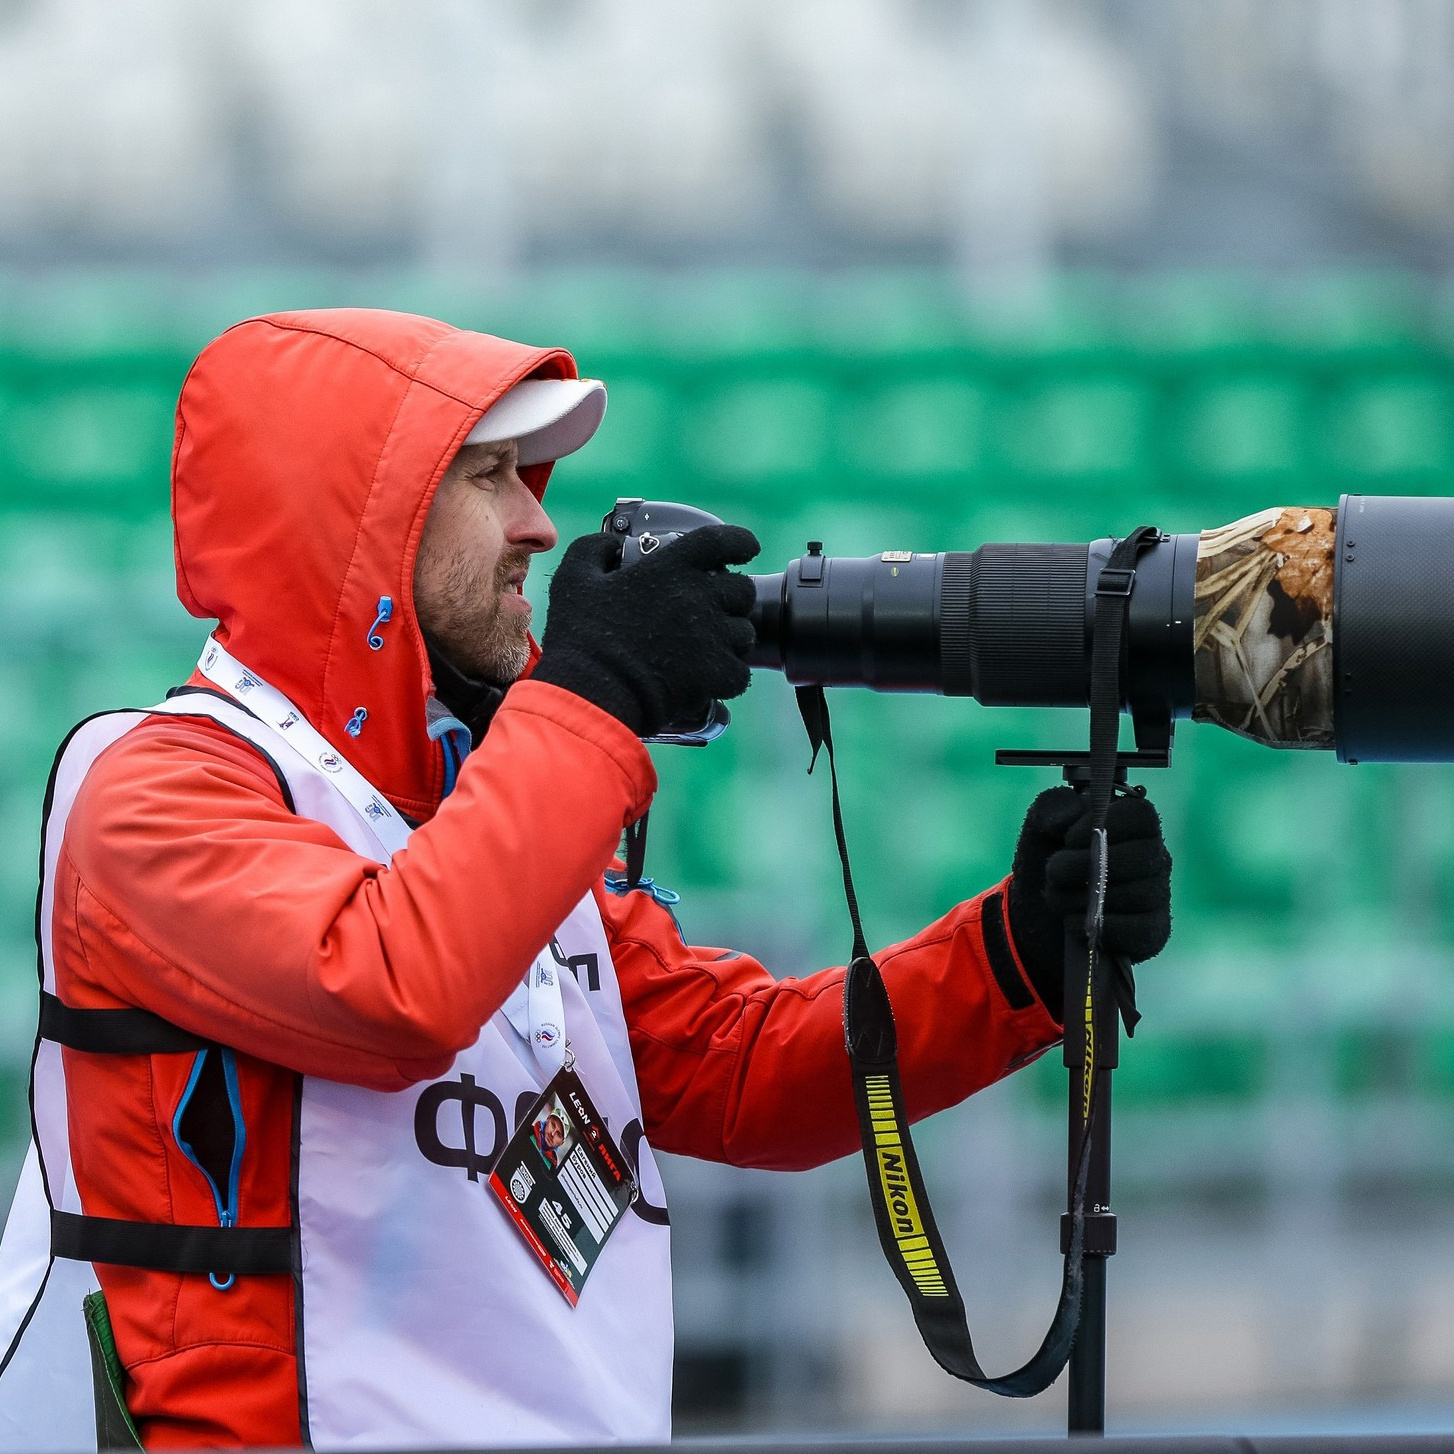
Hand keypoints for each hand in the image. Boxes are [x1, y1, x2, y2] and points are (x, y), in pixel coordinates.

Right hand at [532, 524, 760, 736]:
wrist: (592, 693)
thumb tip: (612, 546)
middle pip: (742, 589)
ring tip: (709, 647)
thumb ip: (595, 549)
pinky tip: (710, 677)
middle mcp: (699, 597)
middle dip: (733, 598)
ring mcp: (712, 637)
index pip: (721, 541)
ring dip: (732, 638)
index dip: (740, 541)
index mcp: (671, 568)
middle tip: (713, 610)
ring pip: (745, 632)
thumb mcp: (574, 579)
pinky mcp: (716, 674)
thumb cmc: (581, 637)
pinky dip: (729, 676)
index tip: (746, 548)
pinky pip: (740, 672)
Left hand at [1006, 785, 1171, 1018]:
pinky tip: (1075, 922)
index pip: (1142, 815)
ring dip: (1088, 899)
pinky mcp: (1152, 932)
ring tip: (1060, 899)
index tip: (1070, 838)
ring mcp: (1157, 896)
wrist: (1036, 918)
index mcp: (1133, 826)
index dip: (1106, 824)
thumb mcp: (1040, 827)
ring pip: (1140, 894)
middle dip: (1088, 866)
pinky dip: (1102, 927)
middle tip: (1055, 872)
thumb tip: (1074, 814)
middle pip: (1144, 856)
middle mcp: (1153, 858)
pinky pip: (1141, 929)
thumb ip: (1053, 806)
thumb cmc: (1048, 863)